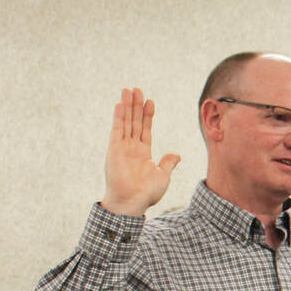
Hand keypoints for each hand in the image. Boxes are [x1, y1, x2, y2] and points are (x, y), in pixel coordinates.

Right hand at [103, 88, 180, 215]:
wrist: (133, 202)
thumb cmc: (146, 192)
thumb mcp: (163, 174)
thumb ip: (168, 162)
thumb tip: (176, 154)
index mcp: (143, 152)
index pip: (146, 128)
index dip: (148, 114)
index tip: (150, 101)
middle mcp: (131, 147)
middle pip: (135, 121)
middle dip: (136, 105)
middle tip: (137, 89)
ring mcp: (122, 147)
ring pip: (126, 121)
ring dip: (127, 106)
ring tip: (128, 90)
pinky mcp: (114, 150)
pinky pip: (117, 130)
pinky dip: (119, 117)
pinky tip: (120, 104)